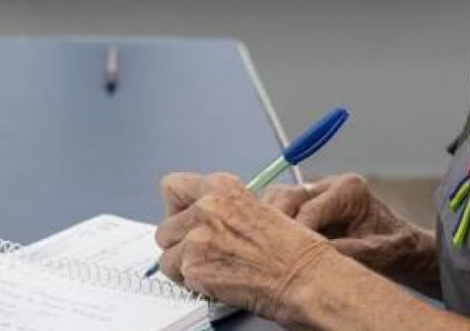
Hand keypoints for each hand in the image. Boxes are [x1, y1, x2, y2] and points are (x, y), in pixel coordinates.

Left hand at [155, 172, 336, 322]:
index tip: (186, 219)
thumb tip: (197, 218)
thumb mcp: (256, 207)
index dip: (178, 208)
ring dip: (184, 265)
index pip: (173, 186)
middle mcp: (206, 207)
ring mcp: (197, 238)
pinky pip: (177, 277)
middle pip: (165, 227)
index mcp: (221, 187)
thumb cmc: (292, 248)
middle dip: (179, 242)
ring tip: (213, 269)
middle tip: (203, 253)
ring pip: (167, 255)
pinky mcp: (195, 267)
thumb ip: (222, 208)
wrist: (304, 276)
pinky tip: (218, 281)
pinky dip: (193, 283)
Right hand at [262, 174, 431, 279]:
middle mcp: (329, 185)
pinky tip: (270, 247)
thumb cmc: (393, 246)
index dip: (296, 236)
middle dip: (275, 225)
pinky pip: (278, 208)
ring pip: (277, 198)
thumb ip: (350, 252)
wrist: (398, 245)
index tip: (287, 261)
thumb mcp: (378, 252)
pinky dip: (270, 225)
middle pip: (287, 196)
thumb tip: (318, 259)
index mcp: (349, 189)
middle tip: (269, 255)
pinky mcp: (305, 204)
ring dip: (268, 223)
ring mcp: (315, 192)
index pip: (309, 209)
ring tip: (267, 252)